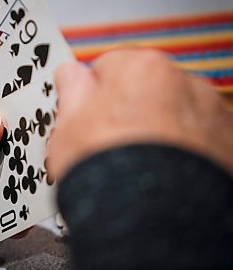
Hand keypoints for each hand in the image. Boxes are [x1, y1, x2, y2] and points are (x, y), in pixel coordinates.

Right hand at [47, 48, 232, 179]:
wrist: (152, 217)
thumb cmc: (106, 168)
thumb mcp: (67, 126)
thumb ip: (72, 91)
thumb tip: (71, 74)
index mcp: (139, 67)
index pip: (109, 67)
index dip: (94, 95)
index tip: (88, 115)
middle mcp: (182, 82)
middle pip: (146, 89)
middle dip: (131, 110)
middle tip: (111, 145)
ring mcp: (211, 114)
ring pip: (175, 115)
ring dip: (161, 131)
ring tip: (139, 166)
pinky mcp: (228, 144)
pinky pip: (200, 140)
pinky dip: (186, 153)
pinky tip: (165, 175)